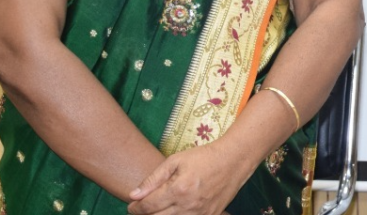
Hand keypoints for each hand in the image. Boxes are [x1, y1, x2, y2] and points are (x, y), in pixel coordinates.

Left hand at [126, 143, 252, 214]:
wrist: (234, 160)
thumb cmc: (204, 157)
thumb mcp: (176, 161)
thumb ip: (153, 179)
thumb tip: (134, 195)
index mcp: (178, 189)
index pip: (148, 207)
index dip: (135, 208)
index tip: (131, 205)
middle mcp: (188, 205)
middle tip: (142, 209)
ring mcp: (201, 213)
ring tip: (158, 210)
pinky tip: (175, 210)